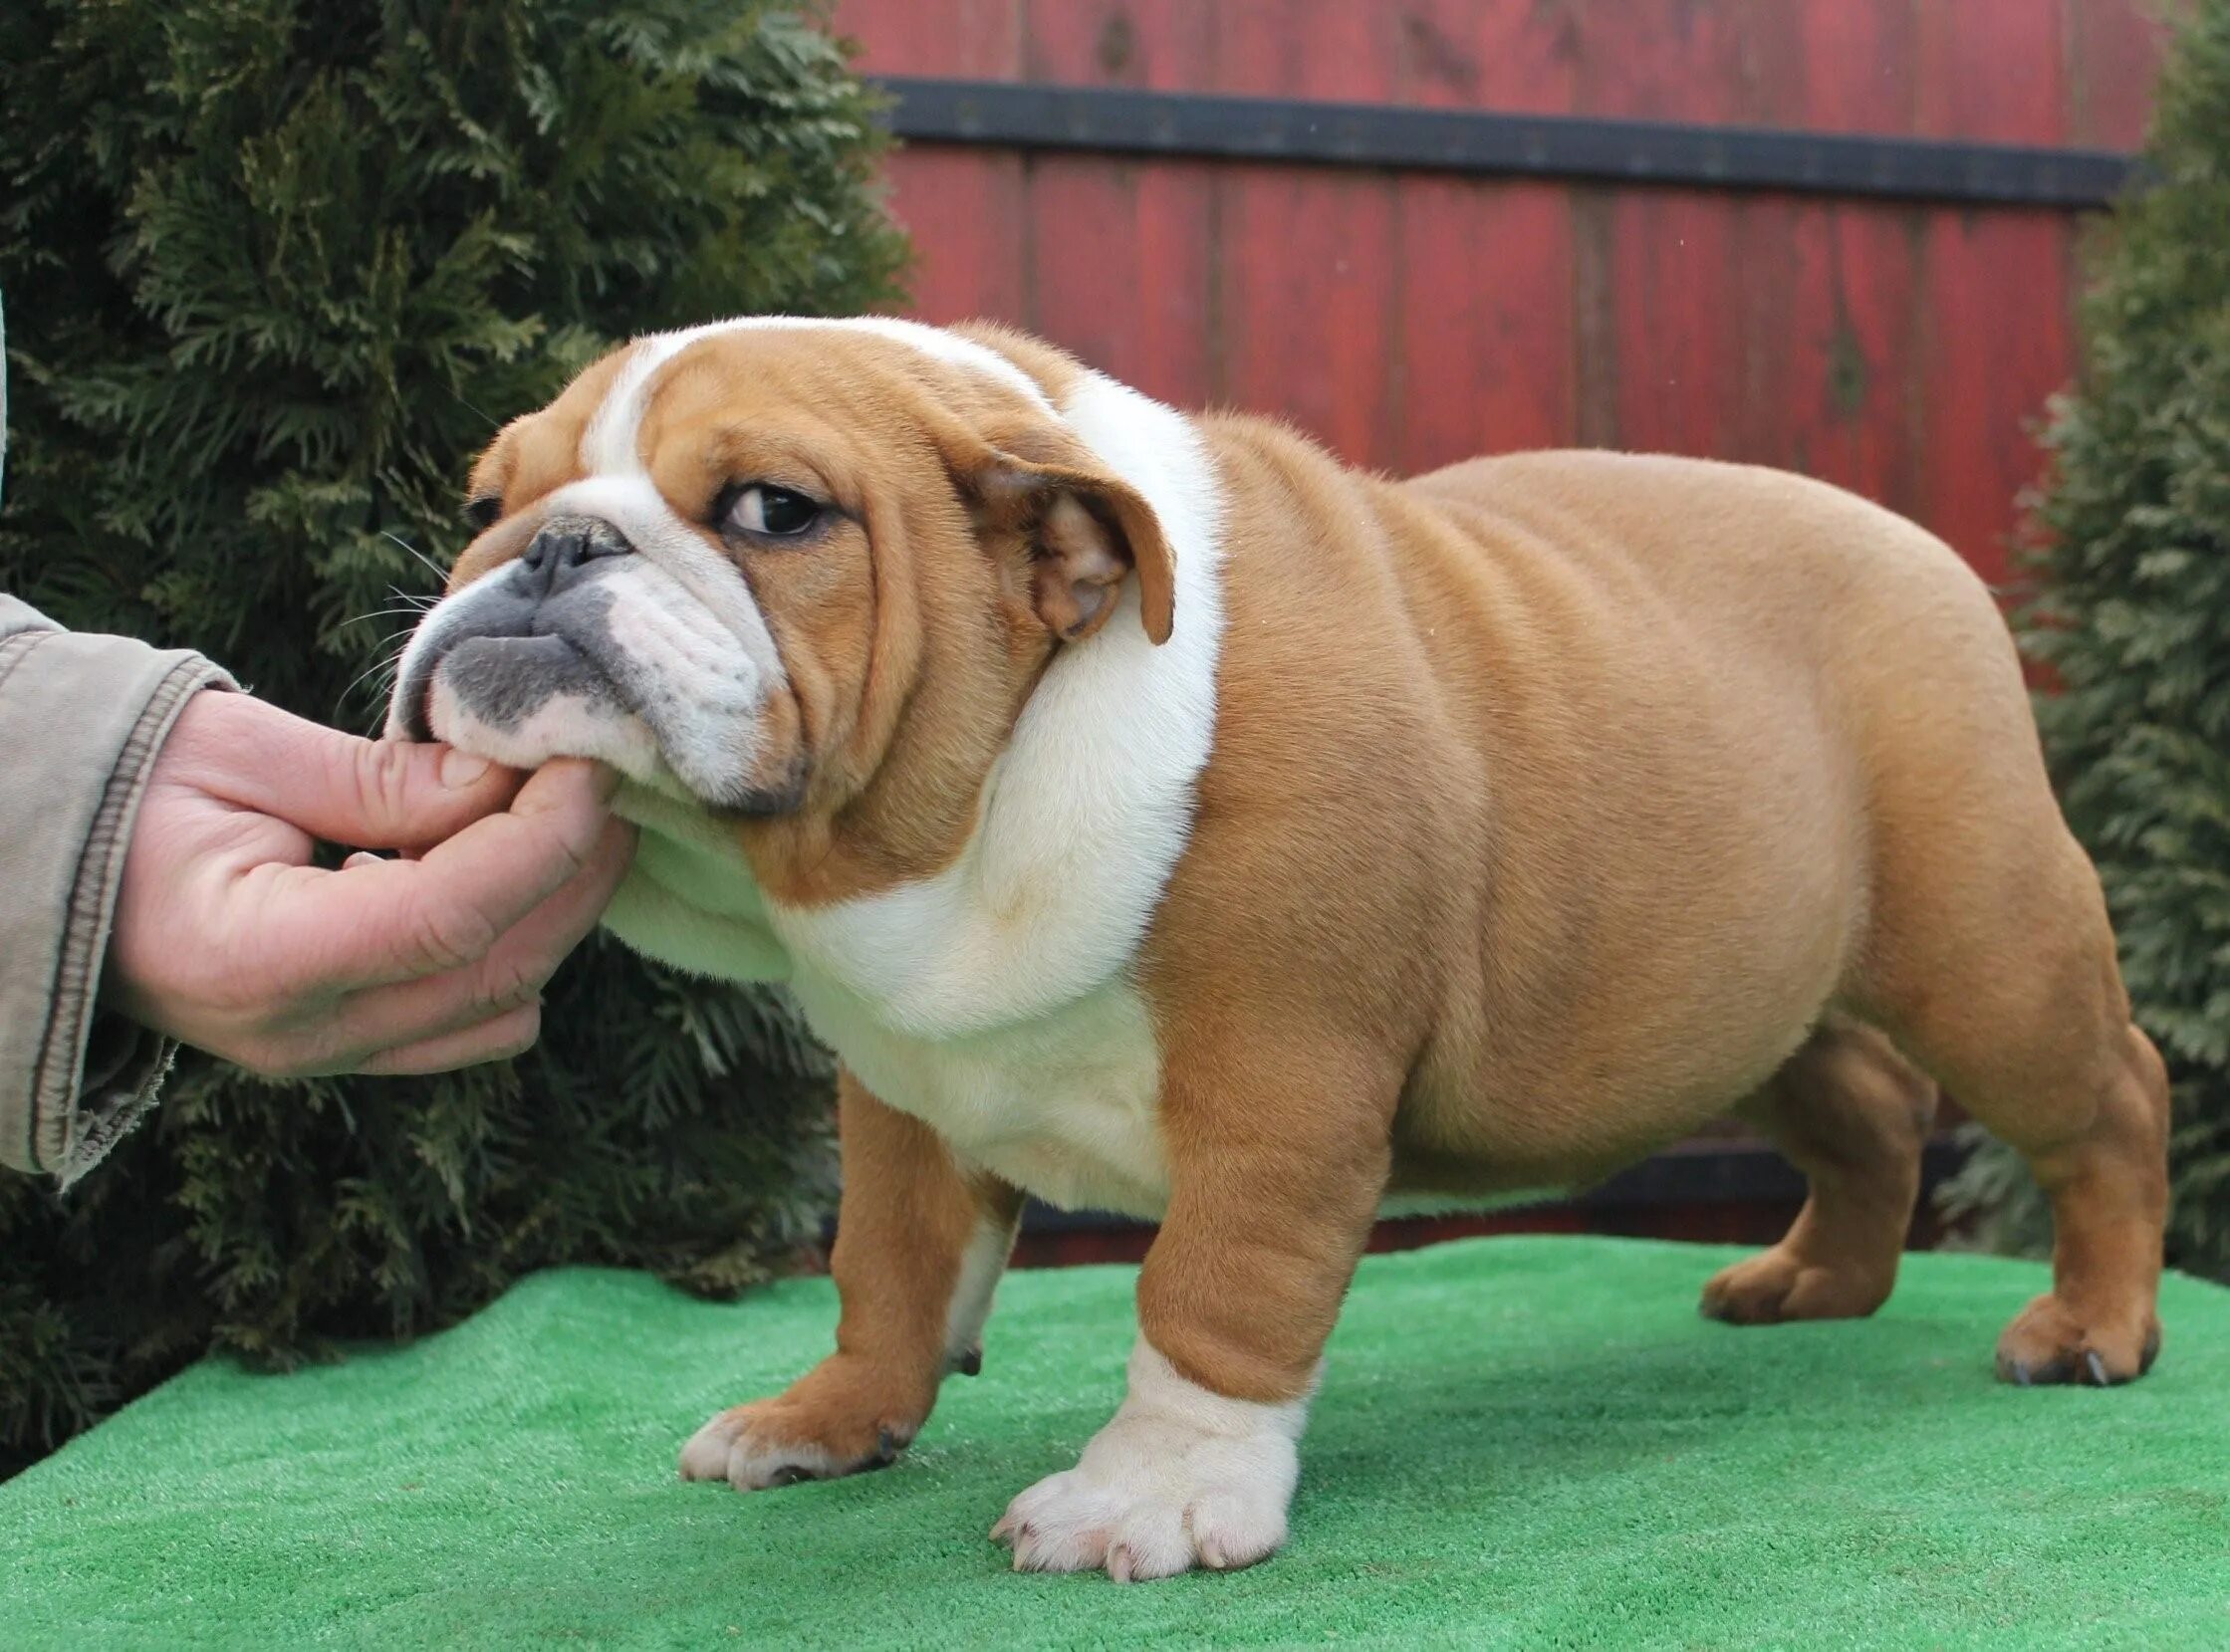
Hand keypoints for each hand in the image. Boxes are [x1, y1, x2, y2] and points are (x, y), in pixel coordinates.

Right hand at [106, 691, 635, 1076]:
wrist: (41, 862)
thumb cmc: (124, 788)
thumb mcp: (241, 754)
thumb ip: (380, 780)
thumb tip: (506, 780)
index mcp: (253, 958)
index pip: (448, 917)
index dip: (541, 839)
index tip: (587, 764)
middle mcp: (296, 1034)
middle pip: (495, 969)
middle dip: (575, 872)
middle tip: (609, 778)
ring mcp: (321, 1057)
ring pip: (499, 1006)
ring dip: (557, 912)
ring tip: (572, 815)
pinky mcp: (343, 1049)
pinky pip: (468, 1022)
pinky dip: (515, 948)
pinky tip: (508, 868)